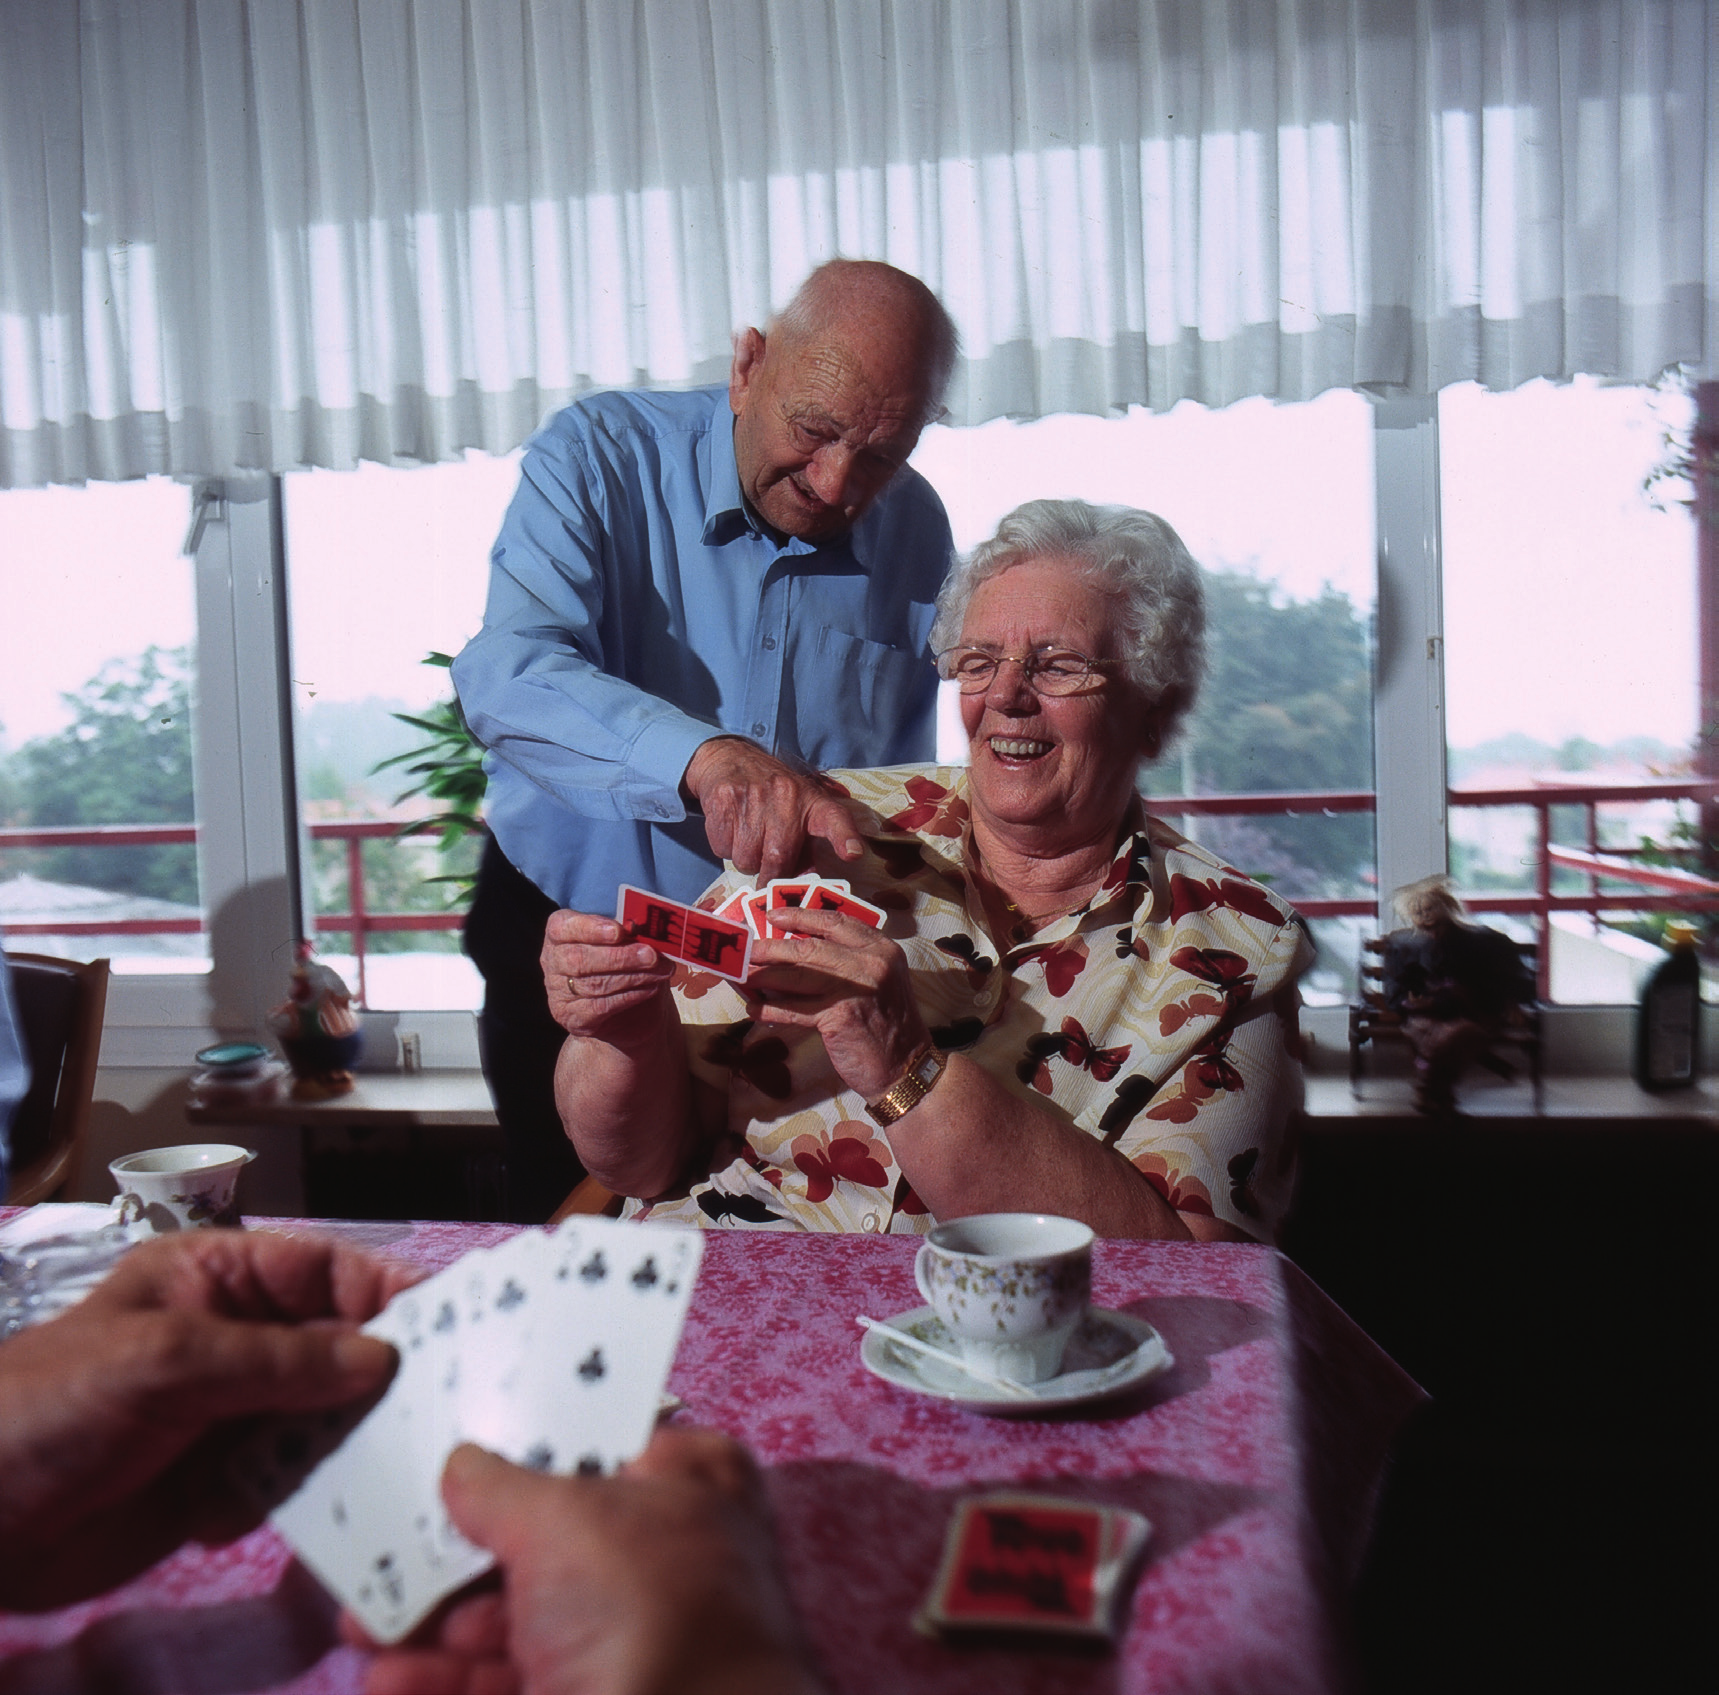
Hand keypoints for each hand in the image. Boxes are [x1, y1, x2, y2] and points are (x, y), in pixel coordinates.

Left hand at [0, 1229, 410, 1608]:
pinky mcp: (218, 1484)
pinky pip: (291, 1479)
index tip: (450, 1318)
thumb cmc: (52, 1410)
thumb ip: (278, 1360)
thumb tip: (381, 1358)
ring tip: (396, 1465)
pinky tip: (328, 1513)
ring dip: (350, 1442)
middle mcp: (233, 1341)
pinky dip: (310, 1494)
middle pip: (334, 1346)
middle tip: (444, 1402)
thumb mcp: (165, 1362)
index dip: (384, 1289)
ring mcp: (228, 1414)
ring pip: (322, 1417)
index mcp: (214, 1281)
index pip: (321, 1270)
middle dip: (380, 1375)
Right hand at [359, 1428, 824, 1694]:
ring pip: (513, 1620)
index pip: (595, 1440)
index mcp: (683, 1484)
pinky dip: (442, 1679)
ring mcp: (627, 1641)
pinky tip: (386, 1678)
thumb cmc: (649, 1611)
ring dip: (431, 1625)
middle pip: (540, 1539)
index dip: (523, 1440)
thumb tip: (463, 1466)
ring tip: (359, 1626)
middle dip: (452, 1553)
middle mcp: (660, 1556)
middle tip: (380, 1549)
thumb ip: (500, 1486)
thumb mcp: (563, 1518)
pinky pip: (503, 1681)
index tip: (449, 1441)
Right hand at [542, 908, 675, 1041]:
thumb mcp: (627, 941)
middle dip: (620, 957)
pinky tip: (651, 988)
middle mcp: (553, 961)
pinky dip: (630, 996)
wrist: (627, 1011)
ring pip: (594, 984)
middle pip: (579, 959)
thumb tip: (648, 929)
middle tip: (651, 955)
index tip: (619, 931)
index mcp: (560, 933)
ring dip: (633, 976)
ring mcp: (558, 992)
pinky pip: (601, 1007)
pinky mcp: (572, 1018)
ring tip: (662, 970)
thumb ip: (630, 933)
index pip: (563, 927)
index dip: (590, 928)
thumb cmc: (625, 963)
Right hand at [682, 740, 864, 882]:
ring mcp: (752, 796)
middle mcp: (786, 795)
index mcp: (811, 801)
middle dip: (770, 875)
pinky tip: (731, 828)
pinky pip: (722, 849)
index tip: (852, 854)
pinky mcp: (724, 800)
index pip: (834, 819)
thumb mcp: (798, 812)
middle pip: (778, 857)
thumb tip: (805, 880)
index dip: (844, 837)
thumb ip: (806, 847)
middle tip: (766, 873)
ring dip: (745, 860)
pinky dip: (725, 848)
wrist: (731, 759)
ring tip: (748, 838)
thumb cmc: (772, 796)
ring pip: (745, 859)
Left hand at [744, 904, 928, 1100]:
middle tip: (745, 949)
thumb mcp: (878, 981)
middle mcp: (871, 963)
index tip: (774, 915)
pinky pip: (795, 1010)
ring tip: (741, 976)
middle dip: (771, 948)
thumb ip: (848, 961)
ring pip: (797, 976)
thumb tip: (796, 951)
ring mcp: (855, 989)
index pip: (835, 922)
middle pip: (809, 948)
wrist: (906, 1067)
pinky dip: (771, 1010)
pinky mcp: (840, 1016)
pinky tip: (754, 1010)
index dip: (801, 916)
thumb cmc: (888, 1025)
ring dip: (763, 976)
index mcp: (881, 948)